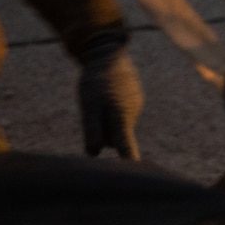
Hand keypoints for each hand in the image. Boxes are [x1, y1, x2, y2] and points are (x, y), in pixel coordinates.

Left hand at [77, 31, 143, 158]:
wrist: (108, 52)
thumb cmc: (95, 80)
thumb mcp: (89, 103)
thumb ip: (92, 129)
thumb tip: (94, 153)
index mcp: (121, 114)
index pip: (124, 144)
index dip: (128, 160)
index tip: (136, 172)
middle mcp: (131, 112)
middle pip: (114, 136)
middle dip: (104, 132)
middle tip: (93, 109)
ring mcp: (135, 106)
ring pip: (116, 124)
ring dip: (106, 119)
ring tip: (99, 98)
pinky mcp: (133, 100)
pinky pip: (119, 114)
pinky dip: (111, 110)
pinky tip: (107, 94)